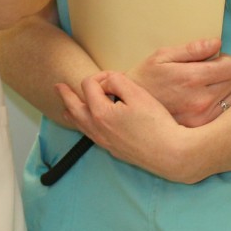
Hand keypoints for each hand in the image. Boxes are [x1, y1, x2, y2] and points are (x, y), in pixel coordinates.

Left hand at [55, 71, 207, 183]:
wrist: (173, 154)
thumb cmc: (157, 124)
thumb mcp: (137, 93)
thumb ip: (117, 81)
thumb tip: (107, 81)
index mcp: (100, 113)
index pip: (89, 86)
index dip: (99, 76)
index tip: (111, 77)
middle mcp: (98, 129)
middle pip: (75, 108)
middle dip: (66, 95)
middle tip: (58, 87)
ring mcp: (105, 142)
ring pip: (81, 125)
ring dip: (72, 113)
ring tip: (65, 109)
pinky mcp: (115, 150)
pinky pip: (91, 136)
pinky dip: (84, 127)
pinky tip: (87, 127)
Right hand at [128, 37, 230, 126]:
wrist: (130, 107)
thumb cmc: (146, 77)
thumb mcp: (162, 56)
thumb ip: (192, 49)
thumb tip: (216, 43)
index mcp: (192, 78)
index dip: (226, 60)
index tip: (214, 61)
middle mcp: (201, 100)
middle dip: (225, 74)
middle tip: (207, 74)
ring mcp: (203, 117)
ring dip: (224, 91)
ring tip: (204, 89)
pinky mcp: (202, 128)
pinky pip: (224, 113)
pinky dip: (219, 106)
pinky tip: (202, 102)